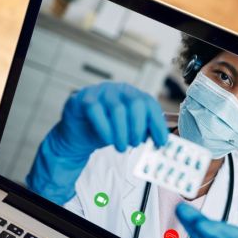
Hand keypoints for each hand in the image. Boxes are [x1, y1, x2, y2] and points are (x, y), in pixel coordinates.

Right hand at [27, 82, 167, 203]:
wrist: (77, 134)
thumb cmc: (104, 131)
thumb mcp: (126, 131)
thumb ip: (142, 132)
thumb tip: (159, 140)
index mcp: (133, 95)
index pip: (150, 105)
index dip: (157, 124)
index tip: (160, 143)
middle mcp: (119, 90)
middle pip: (136, 103)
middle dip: (138, 128)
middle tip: (134, 144)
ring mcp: (101, 91)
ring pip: (117, 109)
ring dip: (121, 132)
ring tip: (121, 147)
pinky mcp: (83, 98)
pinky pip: (96, 110)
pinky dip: (104, 128)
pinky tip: (107, 140)